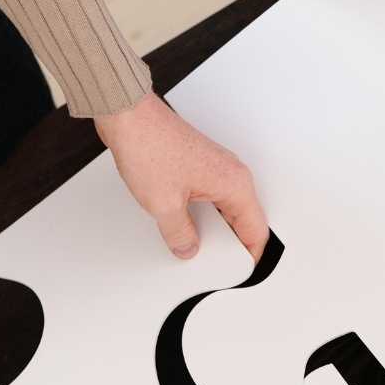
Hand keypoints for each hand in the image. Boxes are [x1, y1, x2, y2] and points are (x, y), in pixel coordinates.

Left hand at [95, 95, 270, 261]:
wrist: (128, 115)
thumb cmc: (149, 145)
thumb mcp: (164, 205)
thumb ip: (179, 235)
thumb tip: (187, 247)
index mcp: (234, 184)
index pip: (256, 231)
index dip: (248, 256)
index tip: (236, 270)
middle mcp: (231, 174)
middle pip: (243, 221)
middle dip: (228, 244)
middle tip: (210, 258)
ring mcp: (217, 168)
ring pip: (225, 209)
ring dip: (211, 227)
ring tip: (190, 239)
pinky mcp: (200, 165)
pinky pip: (210, 198)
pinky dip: (200, 213)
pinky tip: (182, 221)